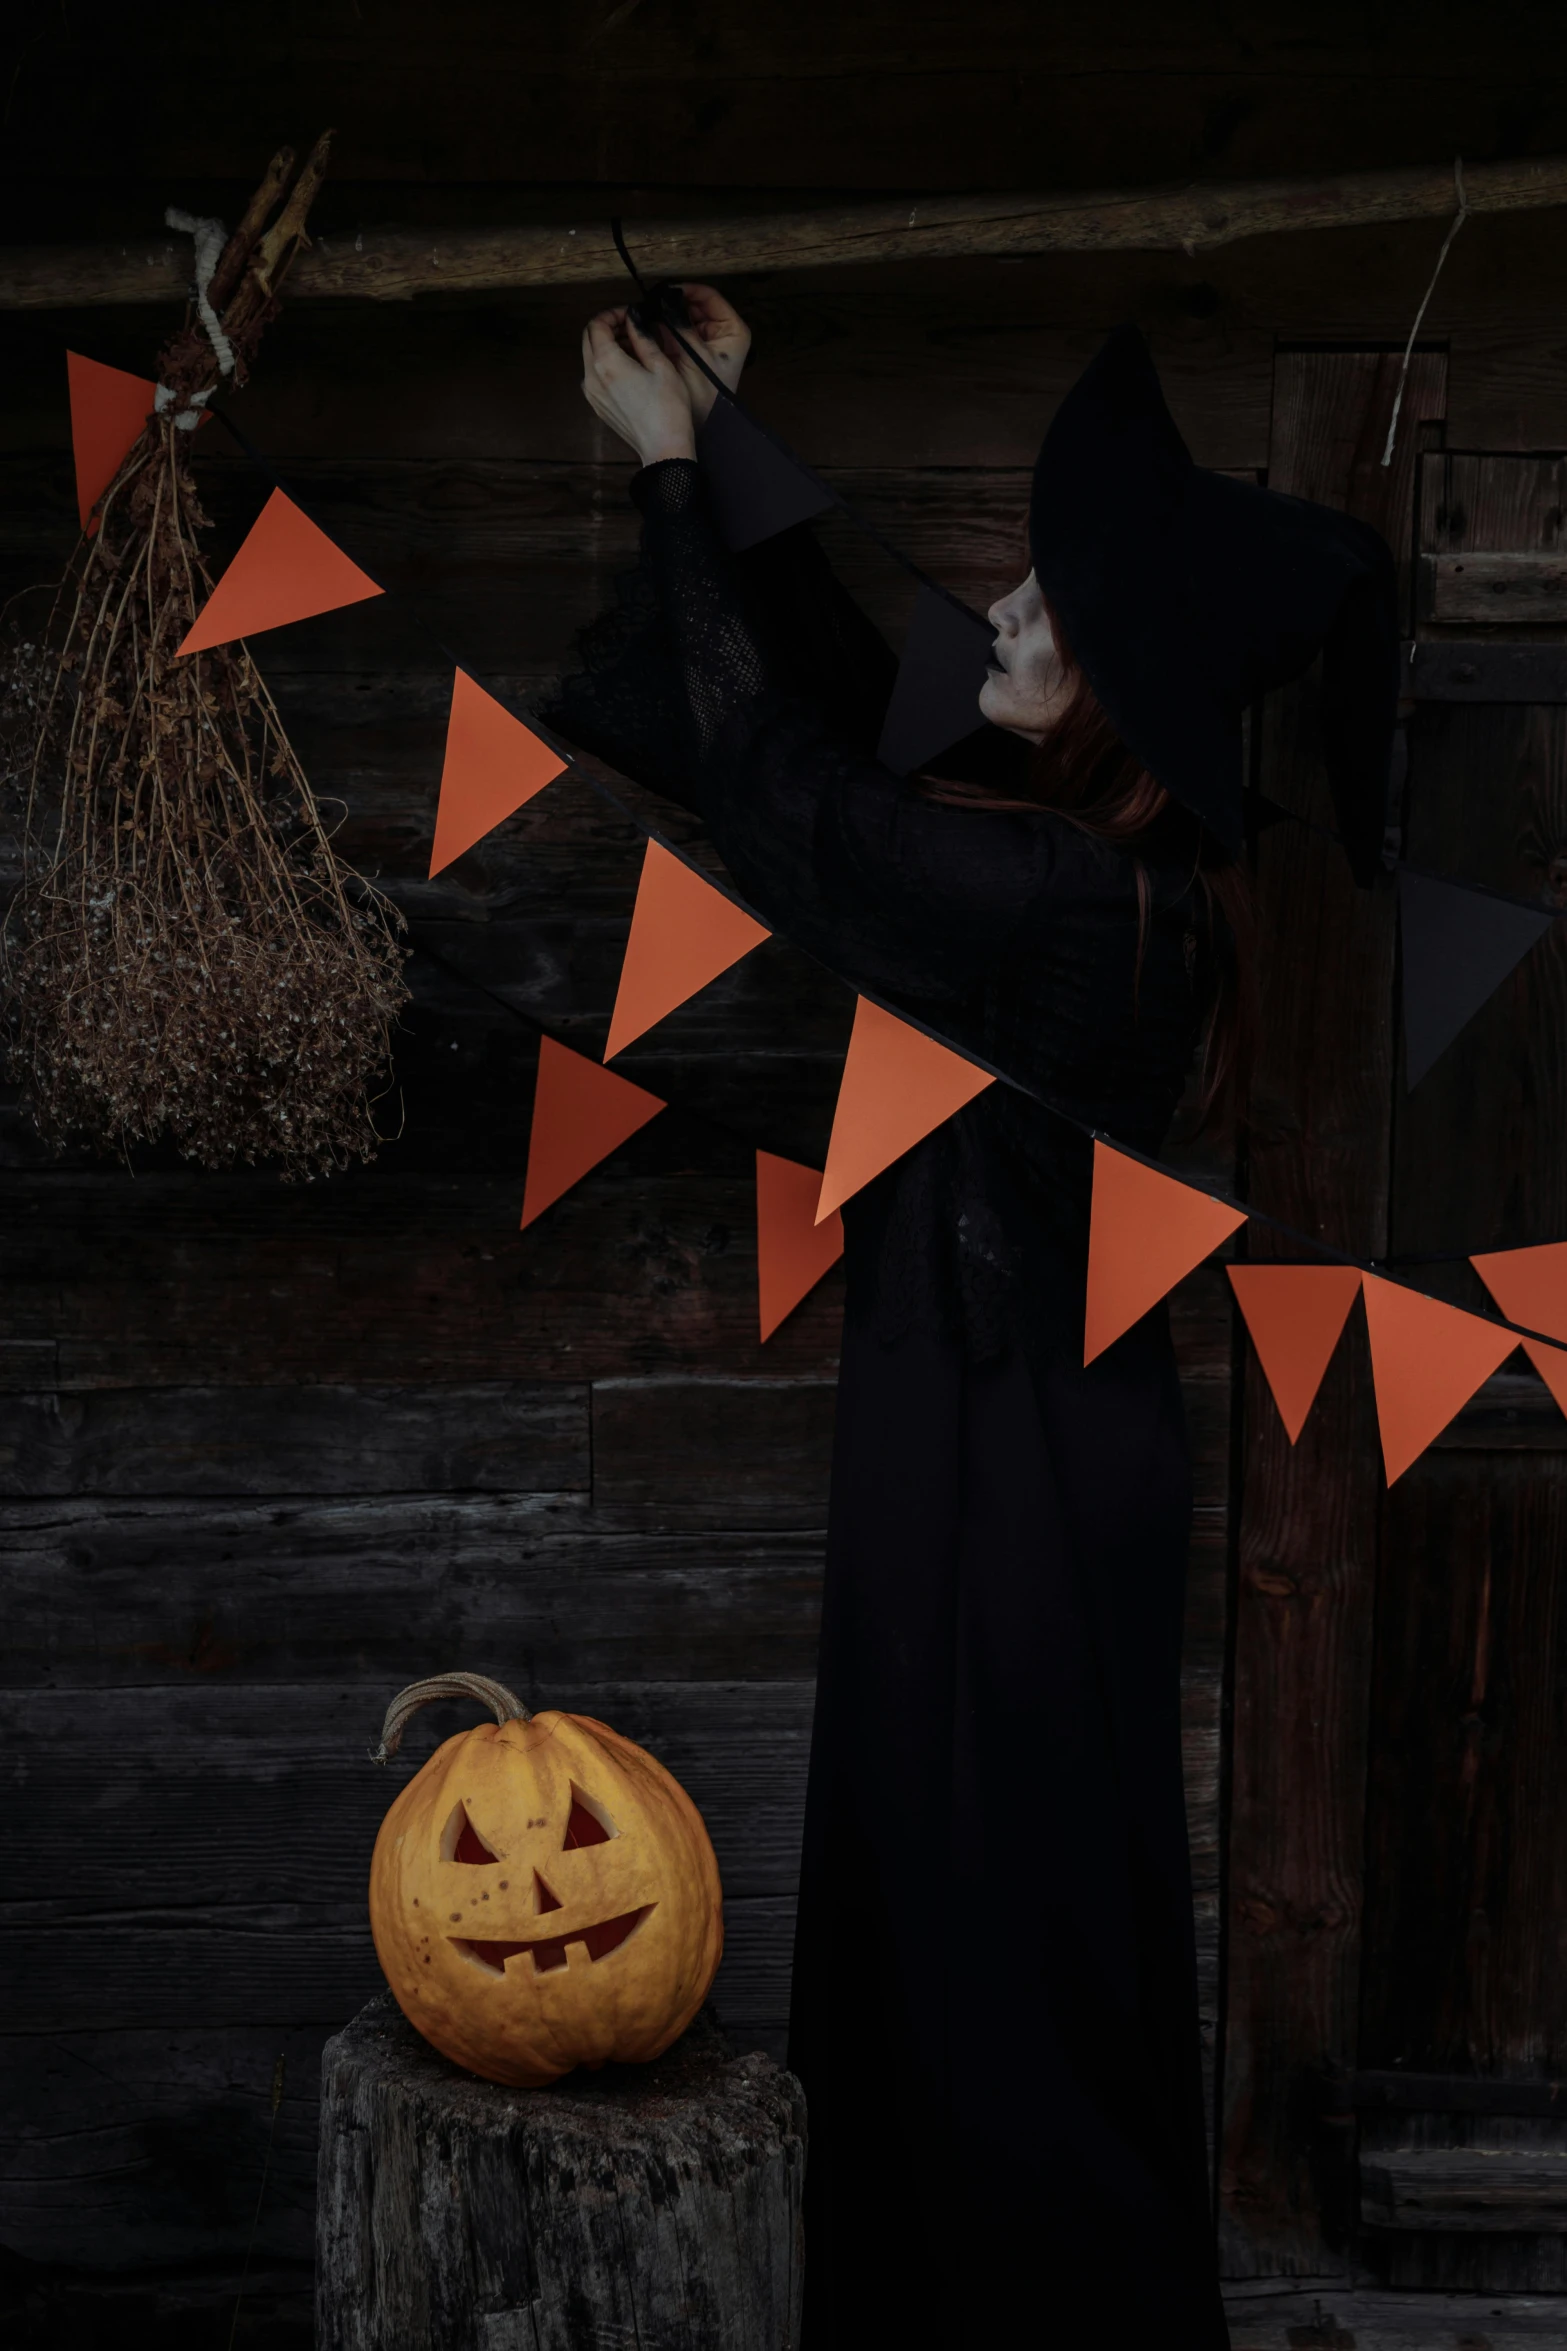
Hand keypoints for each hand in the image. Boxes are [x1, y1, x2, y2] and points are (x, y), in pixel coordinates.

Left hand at [581, 308, 696, 464]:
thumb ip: (642, 337)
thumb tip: (633, 318)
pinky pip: (595, 376)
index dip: (612, 314)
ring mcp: (592, 394)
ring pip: (590, 357)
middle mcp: (592, 377)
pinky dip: (606, 364)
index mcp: (607, 363)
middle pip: (588, 339)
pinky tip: (629, 368)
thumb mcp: (661, 365)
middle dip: (607, 327)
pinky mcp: (597, 406)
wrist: (663, 449)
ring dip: (607, 345)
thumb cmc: (668, 409)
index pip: (596, 325)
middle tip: (631, 327)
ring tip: (634, 347)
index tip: (629, 314)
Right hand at [656, 283, 751, 423]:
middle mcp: (721, 333)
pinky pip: (676, 333)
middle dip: (672, 304)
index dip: (686, 290)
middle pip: (694, 306)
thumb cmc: (706, 396)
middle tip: (651, 302)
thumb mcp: (693, 355)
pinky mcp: (691, 353)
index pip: (709, 296)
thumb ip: (679, 325)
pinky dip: (663, 330)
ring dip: (666, 316)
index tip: (665, 291)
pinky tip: (648, 329)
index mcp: (733, 330)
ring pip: (683, 319)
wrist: (702, 428)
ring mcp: (706, 343)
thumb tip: (664, 298)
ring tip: (647, 314)